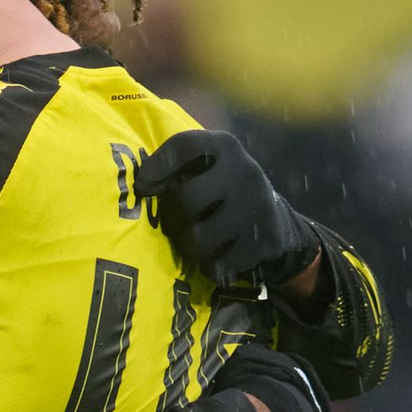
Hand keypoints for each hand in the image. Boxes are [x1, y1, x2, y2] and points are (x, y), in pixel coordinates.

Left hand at [135, 130, 320, 286]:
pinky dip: (208, 265)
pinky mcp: (266, 241)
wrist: (272, 218)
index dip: (157, 166)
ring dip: (187, 245)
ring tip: (193, 239)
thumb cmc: (218, 188)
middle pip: (186, 199)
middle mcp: (245, 171)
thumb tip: (138, 186)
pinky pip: (217, 265)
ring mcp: (258, 207)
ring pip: (197, 239)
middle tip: (173, 222)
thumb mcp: (202, 165)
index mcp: (224, 146)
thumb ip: (174, 166)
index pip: (184, 146)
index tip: (143, 187)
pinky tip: (215, 254)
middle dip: (171, 217)